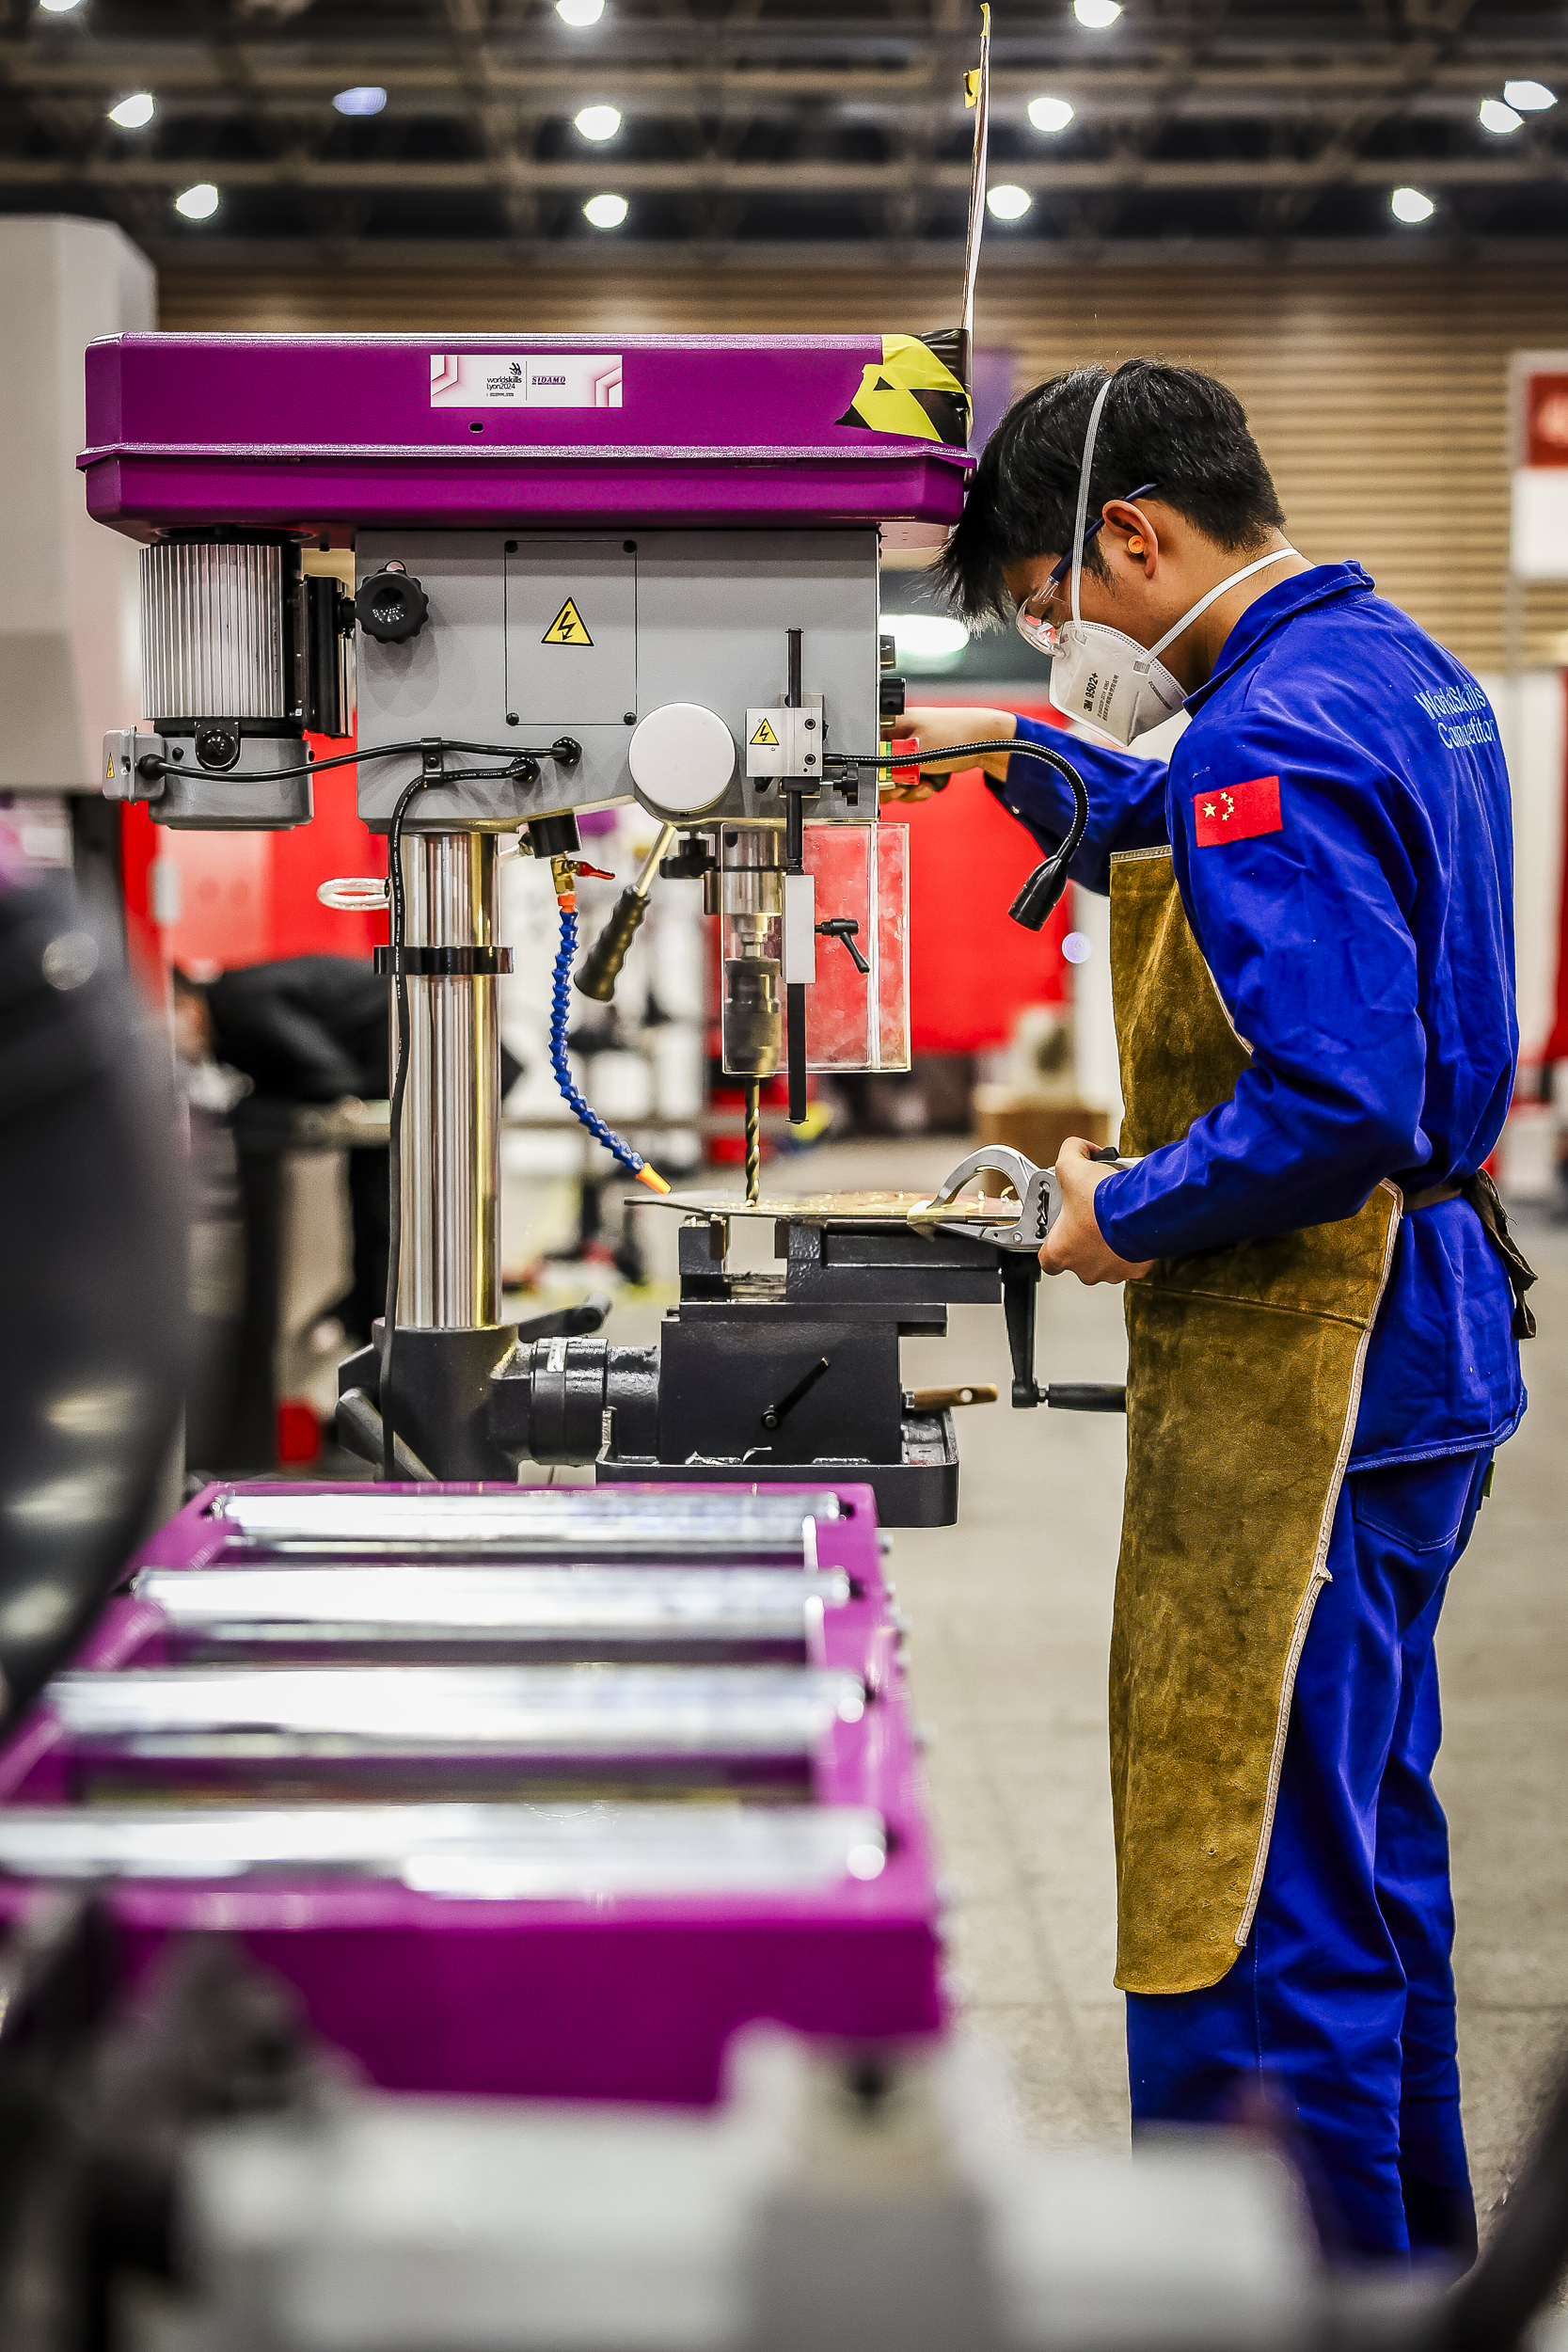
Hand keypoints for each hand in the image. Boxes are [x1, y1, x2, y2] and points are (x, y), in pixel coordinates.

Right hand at [879, 707, 1017, 802]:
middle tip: (906, 787)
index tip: (889, 781)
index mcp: (889, 725)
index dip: (875, 773)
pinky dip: (920, 788)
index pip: (867, 754)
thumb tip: (873, 778)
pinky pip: (910, 783)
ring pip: (896, 781)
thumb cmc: (956, 735)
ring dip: (910, 790)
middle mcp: (897, 738)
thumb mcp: (915, 753)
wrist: (986, 739)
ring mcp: (909, 751)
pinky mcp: (921, 762)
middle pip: (880, 772)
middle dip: (895, 786)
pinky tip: (931, 784)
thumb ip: (890, 767)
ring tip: (924, 784)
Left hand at [1040, 1135, 1153, 1285]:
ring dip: (1110, 1242)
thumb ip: (1069, 1152)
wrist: (1140, 1210)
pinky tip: (1133, 1225)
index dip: (1054, 1239)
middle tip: (1095, 1216)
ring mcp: (1110, 1272)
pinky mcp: (1136, 1270)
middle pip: (1079, 1257)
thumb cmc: (1102, 1199)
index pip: (1047, 1256)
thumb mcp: (1072, 1164)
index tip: (1064, 1226)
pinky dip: (1133, 1244)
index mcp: (1060, 1251)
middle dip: (1087, 1237)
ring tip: (1115, 1218)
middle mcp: (1083, 1268)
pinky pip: (1132, 1259)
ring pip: (1108, 1260)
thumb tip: (1078, 1147)